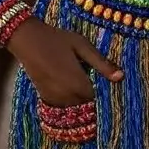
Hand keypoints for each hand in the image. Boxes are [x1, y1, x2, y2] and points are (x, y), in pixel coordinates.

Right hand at [6, 17, 122, 106]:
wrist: (28, 40)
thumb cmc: (58, 39)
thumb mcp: (82, 46)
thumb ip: (101, 63)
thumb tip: (121, 77)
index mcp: (77, 82)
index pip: (97, 99)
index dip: (107, 95)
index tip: (116, 90)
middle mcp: (65, 95)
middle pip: (86, 106)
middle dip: (96, 100)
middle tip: (106, 90)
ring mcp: (53, 97)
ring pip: (74, 108)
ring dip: (83, 103)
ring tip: (93, 90)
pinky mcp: (45, 96)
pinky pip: (62, 106)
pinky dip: (71, 102)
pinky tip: (77, 90)